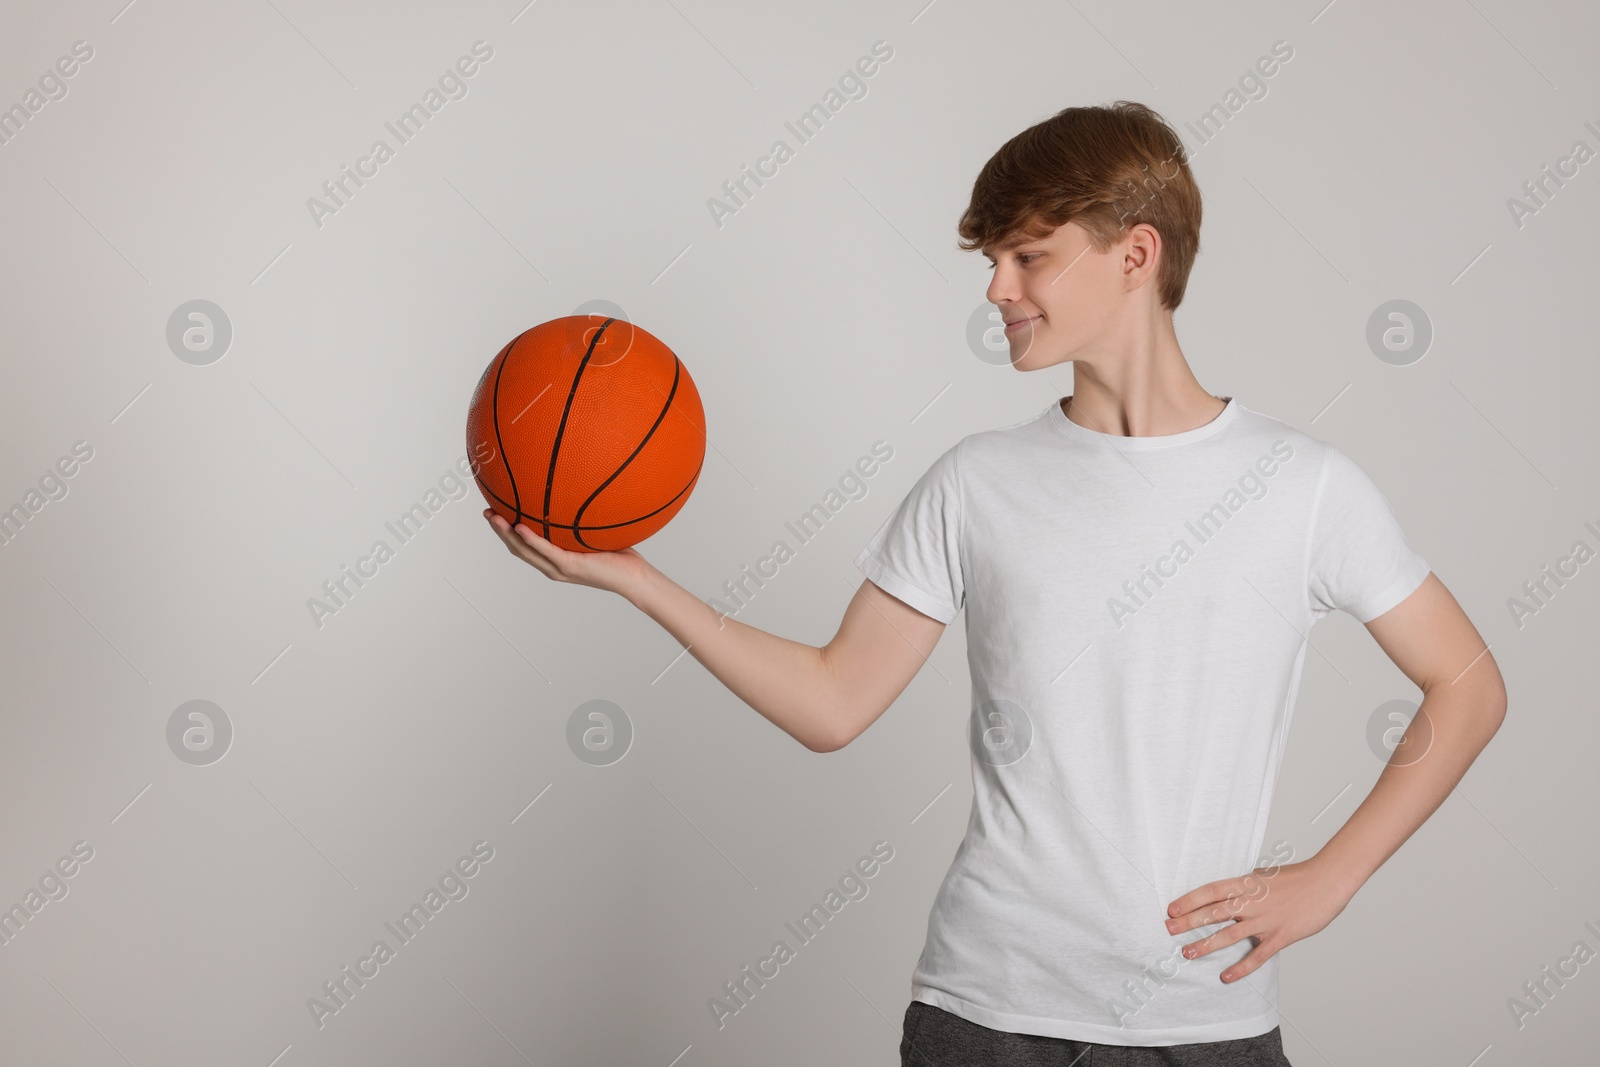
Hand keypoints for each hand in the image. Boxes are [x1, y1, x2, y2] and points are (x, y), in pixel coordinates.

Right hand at [483, 509, 652, 596]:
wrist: (633, 577)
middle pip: (517, 548)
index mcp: (555, 560)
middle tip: (486, 511)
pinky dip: (531, 540)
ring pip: (525, 551)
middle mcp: (553, 566)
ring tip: (493, 517)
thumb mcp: (595, 533)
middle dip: (500, 530)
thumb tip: (581, 491)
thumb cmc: (619, 554)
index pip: (525, 546)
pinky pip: (546, 551)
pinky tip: (519, 526)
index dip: (507, 531)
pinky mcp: (570, 567)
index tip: (496, 512)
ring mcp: (559, 568)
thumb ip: (582, 520)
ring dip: (507, 534)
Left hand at [1163, 858, 1355, 982]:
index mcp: (1247, 883)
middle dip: (1189, 922)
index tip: (1172, 909)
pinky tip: (1225, 976)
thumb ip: (1246, 885)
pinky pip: (1257, 955)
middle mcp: (1252, 902)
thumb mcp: (1265, 875)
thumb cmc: (1297, 878)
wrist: (1327, 881)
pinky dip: (1240, 967)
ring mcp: (1265, 920)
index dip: (1190, 900)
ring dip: (1206, 945)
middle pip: (1214, 912)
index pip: (1211, 891)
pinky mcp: (1280, 936)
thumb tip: (1227, 891)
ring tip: (1187, 953)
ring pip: (1230, 935)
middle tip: (1168, 929)